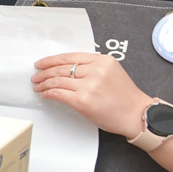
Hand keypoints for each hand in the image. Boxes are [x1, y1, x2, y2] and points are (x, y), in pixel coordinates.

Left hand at [31, 52, 152, 136]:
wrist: (137, 115)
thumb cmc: (125, 97)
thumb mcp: (112, 72)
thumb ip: (92, 67)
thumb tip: (65, 68)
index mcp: (103, 61)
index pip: (70, 57)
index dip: (51, 60)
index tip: (41, 63)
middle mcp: (96, 71)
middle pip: (61, 68)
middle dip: (44, 72)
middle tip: (35, 76)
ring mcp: (89, 86)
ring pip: (57, 80)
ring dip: (43, 84)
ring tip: (38, 86)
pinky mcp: (82, 101)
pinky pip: (58, 93)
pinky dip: (48, 93)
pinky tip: (45, 94)